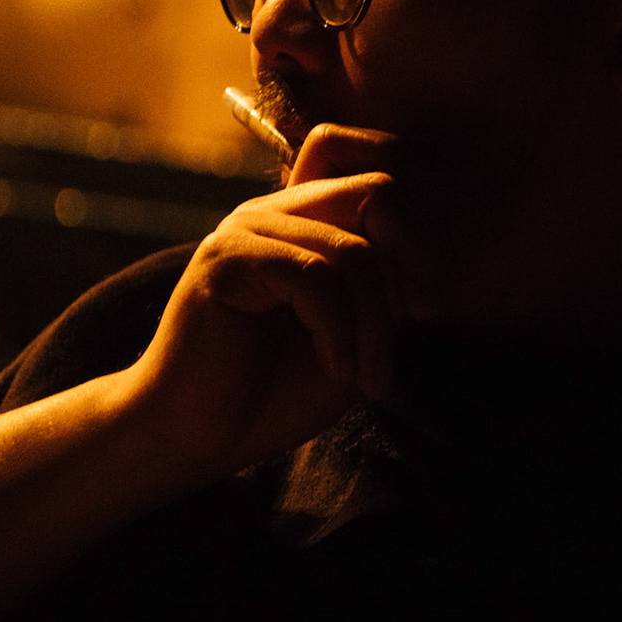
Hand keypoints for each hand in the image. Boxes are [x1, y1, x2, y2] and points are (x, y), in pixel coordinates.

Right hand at [121, 124, 441, 475]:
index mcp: (310, 219)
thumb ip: (386, 291)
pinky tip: (337, 369)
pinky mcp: (225, 260)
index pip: (385, 184)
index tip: (423, 308)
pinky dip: (339, 331)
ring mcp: (247, 229)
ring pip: (353, 249)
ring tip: (371, 378)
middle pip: (378, 192)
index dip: (421, 240)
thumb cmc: (275, 392)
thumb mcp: (355, 335)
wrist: (195, 437)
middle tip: (414, 325)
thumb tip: (427, 263)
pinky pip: (312, 277)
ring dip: (375, 324)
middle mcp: (279, 211)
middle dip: (412, 263)